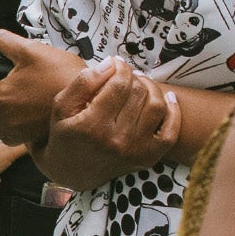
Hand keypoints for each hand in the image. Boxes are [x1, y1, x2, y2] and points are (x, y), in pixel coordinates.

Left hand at [0, 32, 82, 148]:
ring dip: (1, 129)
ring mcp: (21, 134)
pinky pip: (19, 142)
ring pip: (0, 139)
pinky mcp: (36, 140)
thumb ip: (1, 41)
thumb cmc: (60, 72)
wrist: (92, 93)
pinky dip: (20, 132)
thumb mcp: (29, 50)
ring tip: (14, 110)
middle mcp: (5, 123)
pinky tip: (29, 116)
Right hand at [38, 57, 181, 190]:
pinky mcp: (147, 157)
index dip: (120, 68)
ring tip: (139, 85)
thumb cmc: (66, 135)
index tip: (116, 64)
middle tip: (125, 76)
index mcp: (92, 126)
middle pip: (139, 92)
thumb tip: (110, 64)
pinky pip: (171, 131)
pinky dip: (173, 111)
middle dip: (133, 77)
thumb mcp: (61, 107)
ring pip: (157, 105)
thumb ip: (82, 83)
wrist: (72, 172)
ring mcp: (134, 150)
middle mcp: (115, 140)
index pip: (119, 84)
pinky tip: (166, 99)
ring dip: (151, 88)